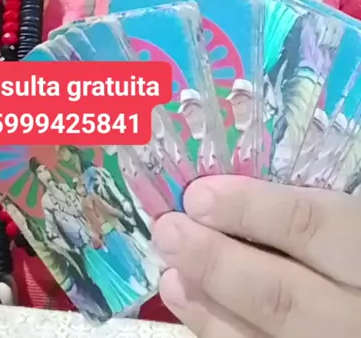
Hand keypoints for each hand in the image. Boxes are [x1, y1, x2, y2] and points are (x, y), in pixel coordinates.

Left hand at [152, 176, 360, 337]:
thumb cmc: (356, 245)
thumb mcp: (351, 217)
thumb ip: (310, 205)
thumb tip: (233, 187)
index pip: (309, 226)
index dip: (249, 208)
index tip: (198, 194)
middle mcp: (358, 312)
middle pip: (281, 295)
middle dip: (215, 262)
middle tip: (168, 232)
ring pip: (270, 337)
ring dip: (210, 305)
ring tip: (169, 273)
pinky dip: (220, 332)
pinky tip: (190, 304)